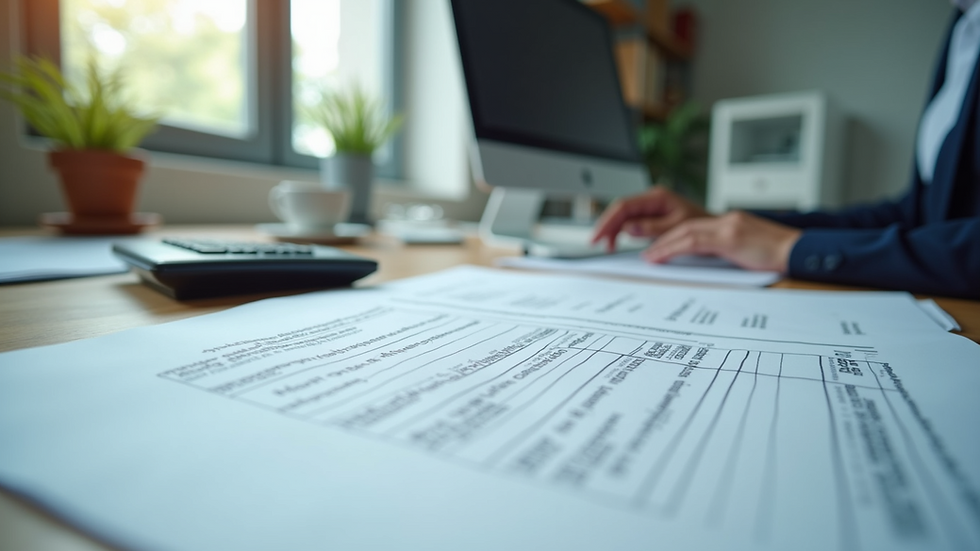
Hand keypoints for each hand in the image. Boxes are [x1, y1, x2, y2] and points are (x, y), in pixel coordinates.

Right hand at [591, 185, 708, 251]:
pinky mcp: (652, 216)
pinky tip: (618, 242)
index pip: (624, 206)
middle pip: (620, 210)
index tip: (599, 235)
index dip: (608, 221)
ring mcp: (651, 207)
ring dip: (614, 231)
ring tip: (608, 246)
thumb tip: (628, 229)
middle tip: (596, 242)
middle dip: (607, 226)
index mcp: (657, 197)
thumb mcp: (678, 227)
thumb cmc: (703, 226)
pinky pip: (632, 222)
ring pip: (624, 217)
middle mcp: (652, 199)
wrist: (716, 228)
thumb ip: (652, 228)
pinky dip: (623, 233)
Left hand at [643, 211, 801, 272]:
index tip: (661, 247)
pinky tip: (661, 256)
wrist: (802, 252)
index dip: (675, 236)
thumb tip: (713, 264)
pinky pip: (694, 241)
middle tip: (649, 252)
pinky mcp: (730, 238)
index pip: (696, 226)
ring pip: (686, 231)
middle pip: (686, 226)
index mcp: (734, 222)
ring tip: (650, 257)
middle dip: (664, 238)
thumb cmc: (781, 257)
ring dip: (664, 244)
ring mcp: (729, 227)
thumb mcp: (751, 252)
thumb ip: (731, 252)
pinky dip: (673, 248)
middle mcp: (729, 220)